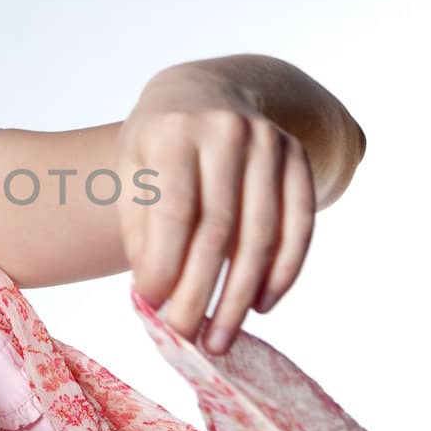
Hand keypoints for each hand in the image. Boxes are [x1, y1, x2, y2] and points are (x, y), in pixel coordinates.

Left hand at [117, 63, 315, 352]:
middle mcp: (226, 130)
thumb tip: (155, 295)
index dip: (166, 265)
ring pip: (262, 234)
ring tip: (220, 339)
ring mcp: (269, 141)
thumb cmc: (158, 145)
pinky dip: (284, 272)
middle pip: (219, 229)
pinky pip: (300, 224)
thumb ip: (140, 229)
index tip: (152, 310)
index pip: (174, 210)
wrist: (203, 91)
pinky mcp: (299, 157)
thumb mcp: (131, 172)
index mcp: (172, 131)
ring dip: (240, 296)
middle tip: (185, 339)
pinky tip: (261, 305)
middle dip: (201, 292)